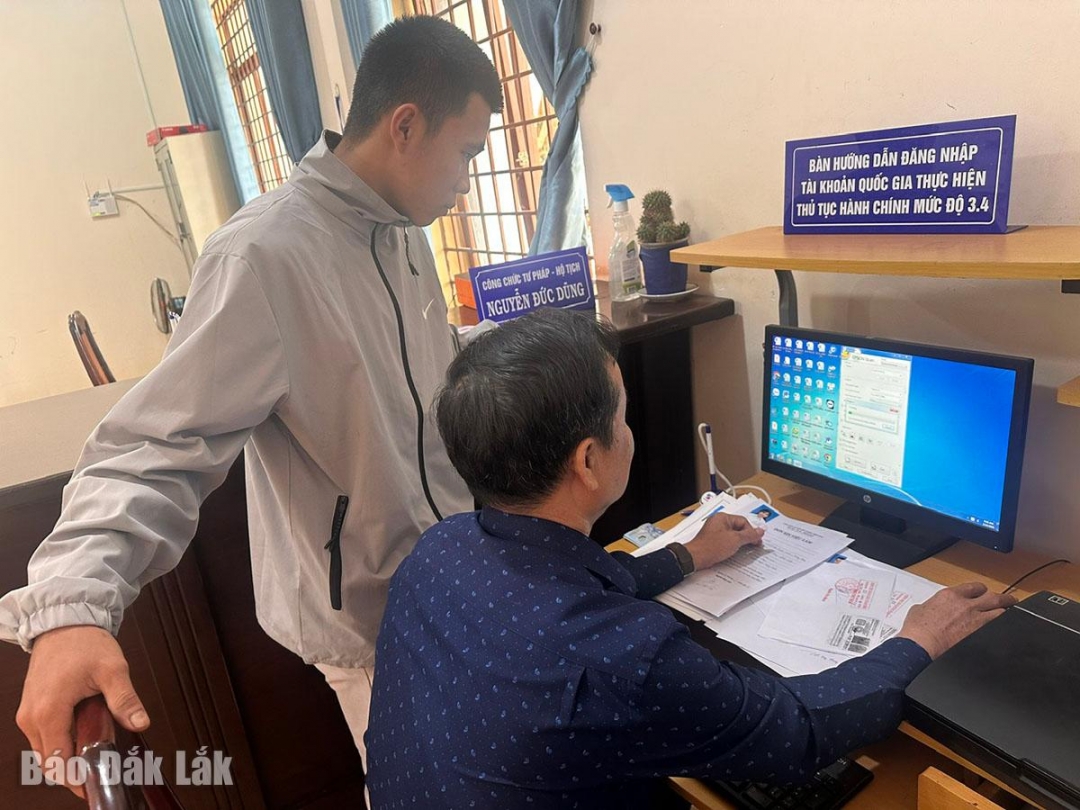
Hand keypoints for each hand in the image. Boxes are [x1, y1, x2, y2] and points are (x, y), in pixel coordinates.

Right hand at [16, 625, 148, 795]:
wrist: (65, 622)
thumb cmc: (85, 643)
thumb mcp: (113, 670)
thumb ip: (125, 700)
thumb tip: (140, 723)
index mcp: (49, 712)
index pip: (58, 762)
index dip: (76, 779)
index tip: (95, 787)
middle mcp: (32, 718)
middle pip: (50, 761)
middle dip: (75, 770)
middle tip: (104, 769)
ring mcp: (28, 714)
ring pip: (46, 751)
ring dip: (69, 756)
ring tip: (98, 751)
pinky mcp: (31, 709)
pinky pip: (45, 737)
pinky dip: (62, 742)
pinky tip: (84, 736)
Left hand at [684, 513, 764, 570]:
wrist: (696, 557)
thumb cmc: (711, 547)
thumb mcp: (735, 540)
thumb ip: (749, 535)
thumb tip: (760, 531)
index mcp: (723, 517)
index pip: (743, 521)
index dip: (751, 531)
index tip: (757, 541)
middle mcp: (718, 522)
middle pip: (738, 528)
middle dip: (746, 537)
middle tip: (754, 545)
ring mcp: (715, 532)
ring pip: (733, 535)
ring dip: (740, 542)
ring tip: (745, 550)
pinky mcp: (713, 541)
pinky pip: (727, 541)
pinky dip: (732, 546)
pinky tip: (735, 553)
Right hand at [897, 582, 1016, 658]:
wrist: (921, 645)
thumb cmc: (917, 630)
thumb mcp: (919, 609)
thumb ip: (932, 605)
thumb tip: (932, 608)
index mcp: (950, 596)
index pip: (973, 587)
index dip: (981, 590)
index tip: (983, 593)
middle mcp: (966, 605)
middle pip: (992, 596)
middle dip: (1003, 598)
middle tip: (1010, 600)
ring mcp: (976, 621)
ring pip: (1000, 612)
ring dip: (1005, 613)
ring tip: (1012, 614)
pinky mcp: (980, 636)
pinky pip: (997, 629)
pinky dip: (1002, 628)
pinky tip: (1005, 631)